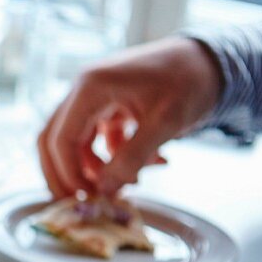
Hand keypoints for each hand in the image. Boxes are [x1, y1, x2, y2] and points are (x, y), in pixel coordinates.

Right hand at [37, 37, 222, 197]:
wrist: (208, 59)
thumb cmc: (189, 82)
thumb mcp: (164, 123)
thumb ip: (132, 158)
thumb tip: (105, 190)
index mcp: (91, 88)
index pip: (61, 138)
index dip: (68, 173)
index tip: (87, 197)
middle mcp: (83, 89)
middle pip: (53, 139)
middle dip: (63, 174)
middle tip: (78, 202)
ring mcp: (92, 96)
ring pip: (71, 140)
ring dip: (90, 168)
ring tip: (124, 187)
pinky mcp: (105, 104)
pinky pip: (94, 137)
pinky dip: (109, 157)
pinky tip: (144, 166)